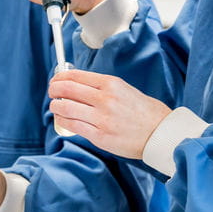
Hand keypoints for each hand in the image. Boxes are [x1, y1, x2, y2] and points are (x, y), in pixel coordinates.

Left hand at [49, 69, 170, 158]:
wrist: (160, 133)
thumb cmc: (145, 112)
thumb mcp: (124, 89)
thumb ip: (102, 87)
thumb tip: (79, 85)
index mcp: (111, 84)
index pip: (77, 76)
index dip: (60, 77)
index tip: (56, 79)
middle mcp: (105, 99)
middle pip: (68, 89)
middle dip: (54, 89)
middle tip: (52, 91)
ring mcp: (101, 118)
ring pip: (66, 108)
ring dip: (55, 106)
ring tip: (55, 106)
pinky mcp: (100, 136)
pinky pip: (73, 126)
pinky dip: (63, 121)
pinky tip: (62, 120)